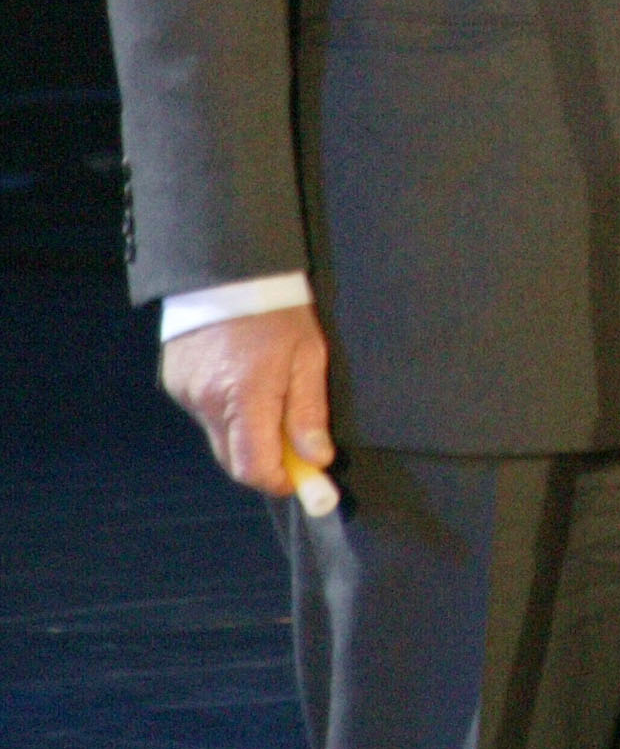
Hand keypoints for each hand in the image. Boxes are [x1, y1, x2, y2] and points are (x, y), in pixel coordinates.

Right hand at [161, 304, 332, 499]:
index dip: (279, 480)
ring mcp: (186, 393)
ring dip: (243, 430)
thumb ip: (308, 412)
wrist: (229, 267)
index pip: (253, 468)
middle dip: (262, 459)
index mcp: (244, 396)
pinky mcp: (175, 382)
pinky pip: (203, 413)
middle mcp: (208, 401)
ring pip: (218, 436)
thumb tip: (315, 459)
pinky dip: (224, 408)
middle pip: (232, 460)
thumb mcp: (308, 355)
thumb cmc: (276, 308)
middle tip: (289, 438)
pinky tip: (238, 377)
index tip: (301, 476)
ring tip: (264, 389)